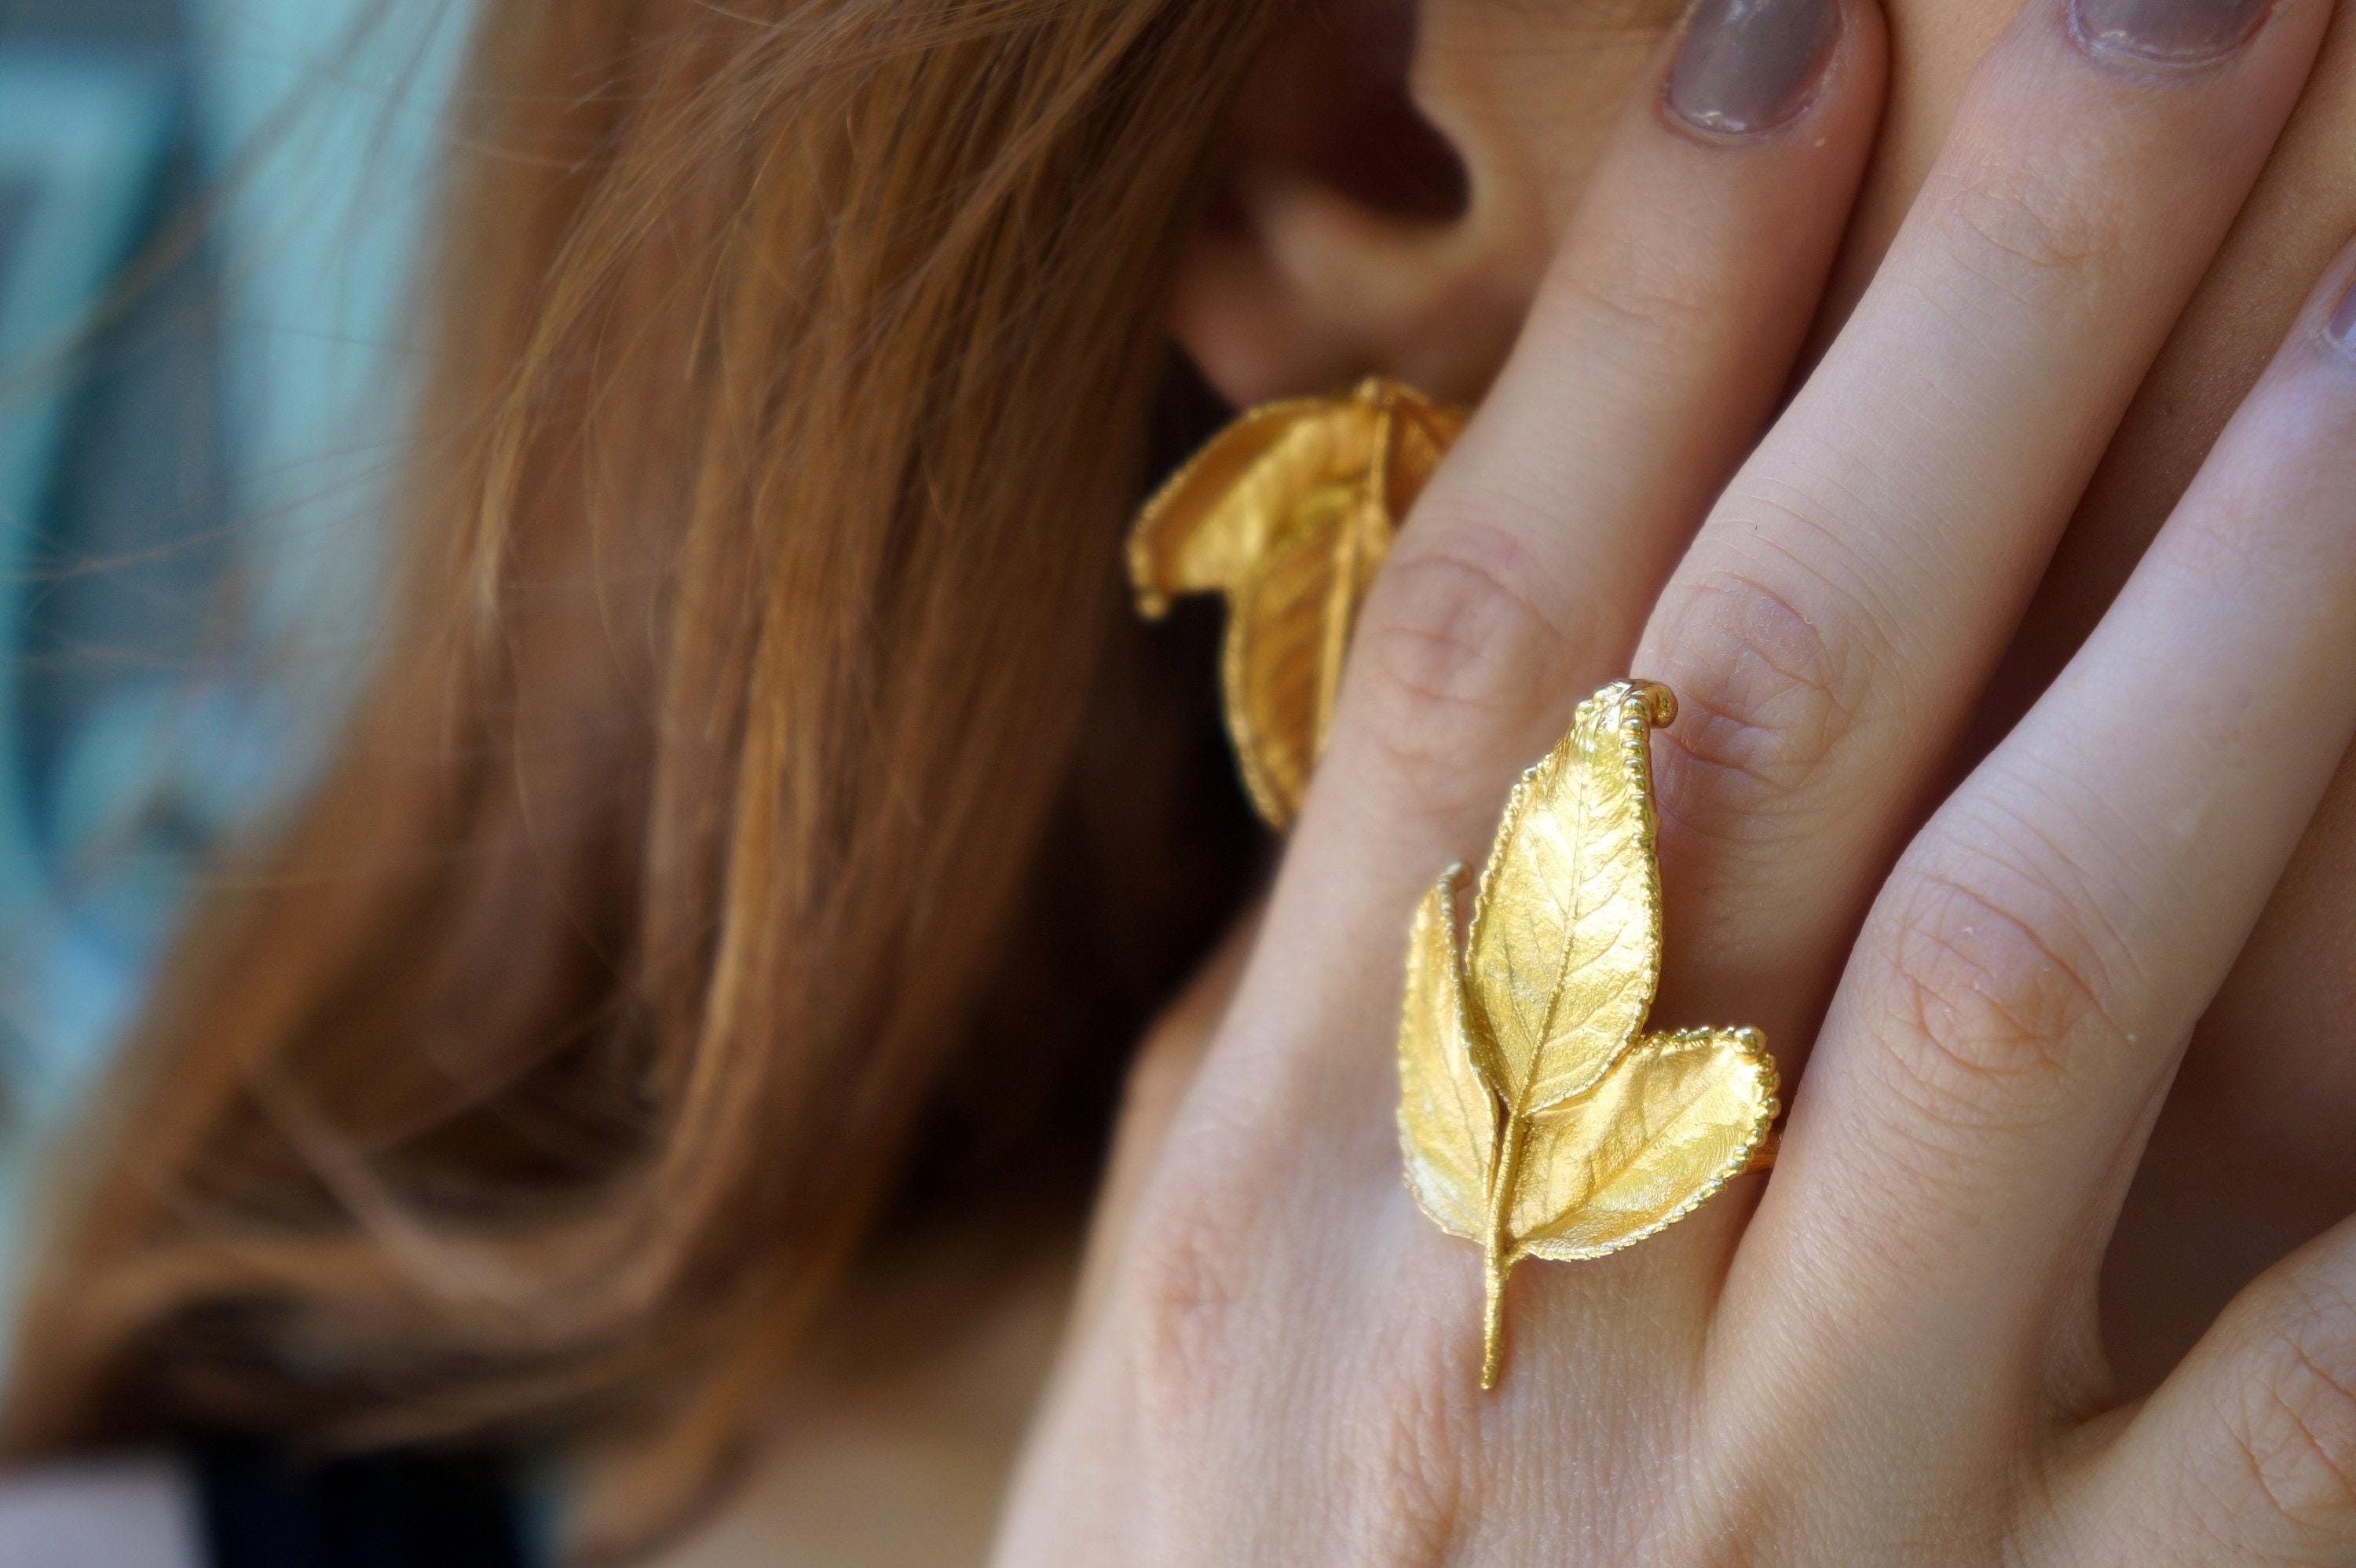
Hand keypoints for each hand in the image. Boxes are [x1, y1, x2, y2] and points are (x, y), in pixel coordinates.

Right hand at [996, 0, 2355, 1560]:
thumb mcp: (1194, 1296)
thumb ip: (1330, 1000)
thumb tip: (1455, 697)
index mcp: (1305, 1155)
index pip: (1487, 637)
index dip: (1647, 303)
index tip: (1808, 12)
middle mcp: (1534, 1265)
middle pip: (1767, 699)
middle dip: (1979, 304)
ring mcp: (1791, 1472)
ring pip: (2039, 957)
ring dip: (2247, 606)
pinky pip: (2302, 1381)